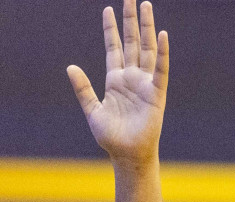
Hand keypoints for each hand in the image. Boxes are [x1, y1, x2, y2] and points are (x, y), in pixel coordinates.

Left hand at [68, 0, 168, 170]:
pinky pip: (161, 69)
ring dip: (147, 28)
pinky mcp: (157, 93)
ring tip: (146, 6)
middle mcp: (132, 77)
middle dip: (131, 20)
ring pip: (147, 49)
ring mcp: (145, 83)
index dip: (110, 28)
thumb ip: (82, 88)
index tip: (108, 9)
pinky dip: (163, 53)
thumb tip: (71, 66)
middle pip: (132, 42)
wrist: (127, 154)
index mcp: (116, 80)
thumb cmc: (111, 136)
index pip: (113, 47)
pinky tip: (163, 35)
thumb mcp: (91, 109)